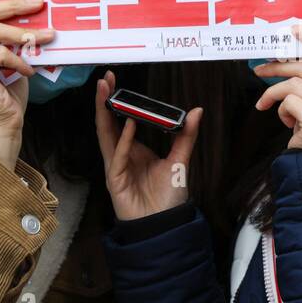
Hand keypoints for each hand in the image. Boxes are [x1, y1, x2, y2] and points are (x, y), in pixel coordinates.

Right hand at [0, 0, 54, 168]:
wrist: (0, 132)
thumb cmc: (5, 96)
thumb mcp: (5, 59)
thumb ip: (5, 36)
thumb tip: (28, 6)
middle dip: (12, 3)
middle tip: (40, 1)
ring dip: (25, 32)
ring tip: (49, 36)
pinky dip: (20, 60)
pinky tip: (30, 72)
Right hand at [95, 71, 201, 219]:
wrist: (163, 224)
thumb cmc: (167, 196)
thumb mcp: (180, 160)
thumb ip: (185, 136)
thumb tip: (196, 111)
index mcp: (133, 148)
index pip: (120, 119)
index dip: (117, 100)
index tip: (115, 80)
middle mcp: (121, 155)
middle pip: (108, 123)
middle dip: (105, 100)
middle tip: (105, 78)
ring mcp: (115, 167)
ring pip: (106, 135)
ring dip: (104, 113)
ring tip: (105, 91)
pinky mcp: (115, 180)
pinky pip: (118, 157)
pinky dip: (123, 141)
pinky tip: (128, 124)